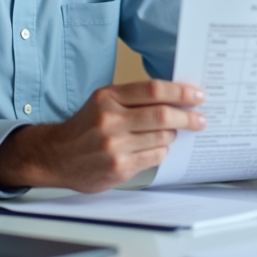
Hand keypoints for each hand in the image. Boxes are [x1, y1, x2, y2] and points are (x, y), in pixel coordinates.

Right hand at [0, 79, 205, 191]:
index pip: (153, 90)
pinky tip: (156, 147)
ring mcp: (114, 146)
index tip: (197, 96)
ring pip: (162, 137)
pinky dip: (161, 150)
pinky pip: (155, 156)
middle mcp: (110, 120)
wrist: (56, 156)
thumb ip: (135, 97)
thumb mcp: (104, 101)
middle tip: (200, 119)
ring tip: (171, 133)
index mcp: (108, 97)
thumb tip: (177, 97)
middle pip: (162, 115)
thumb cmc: (86, 126)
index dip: (181, 92)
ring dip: (173, 135)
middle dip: (188, 117)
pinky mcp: (119, 167)